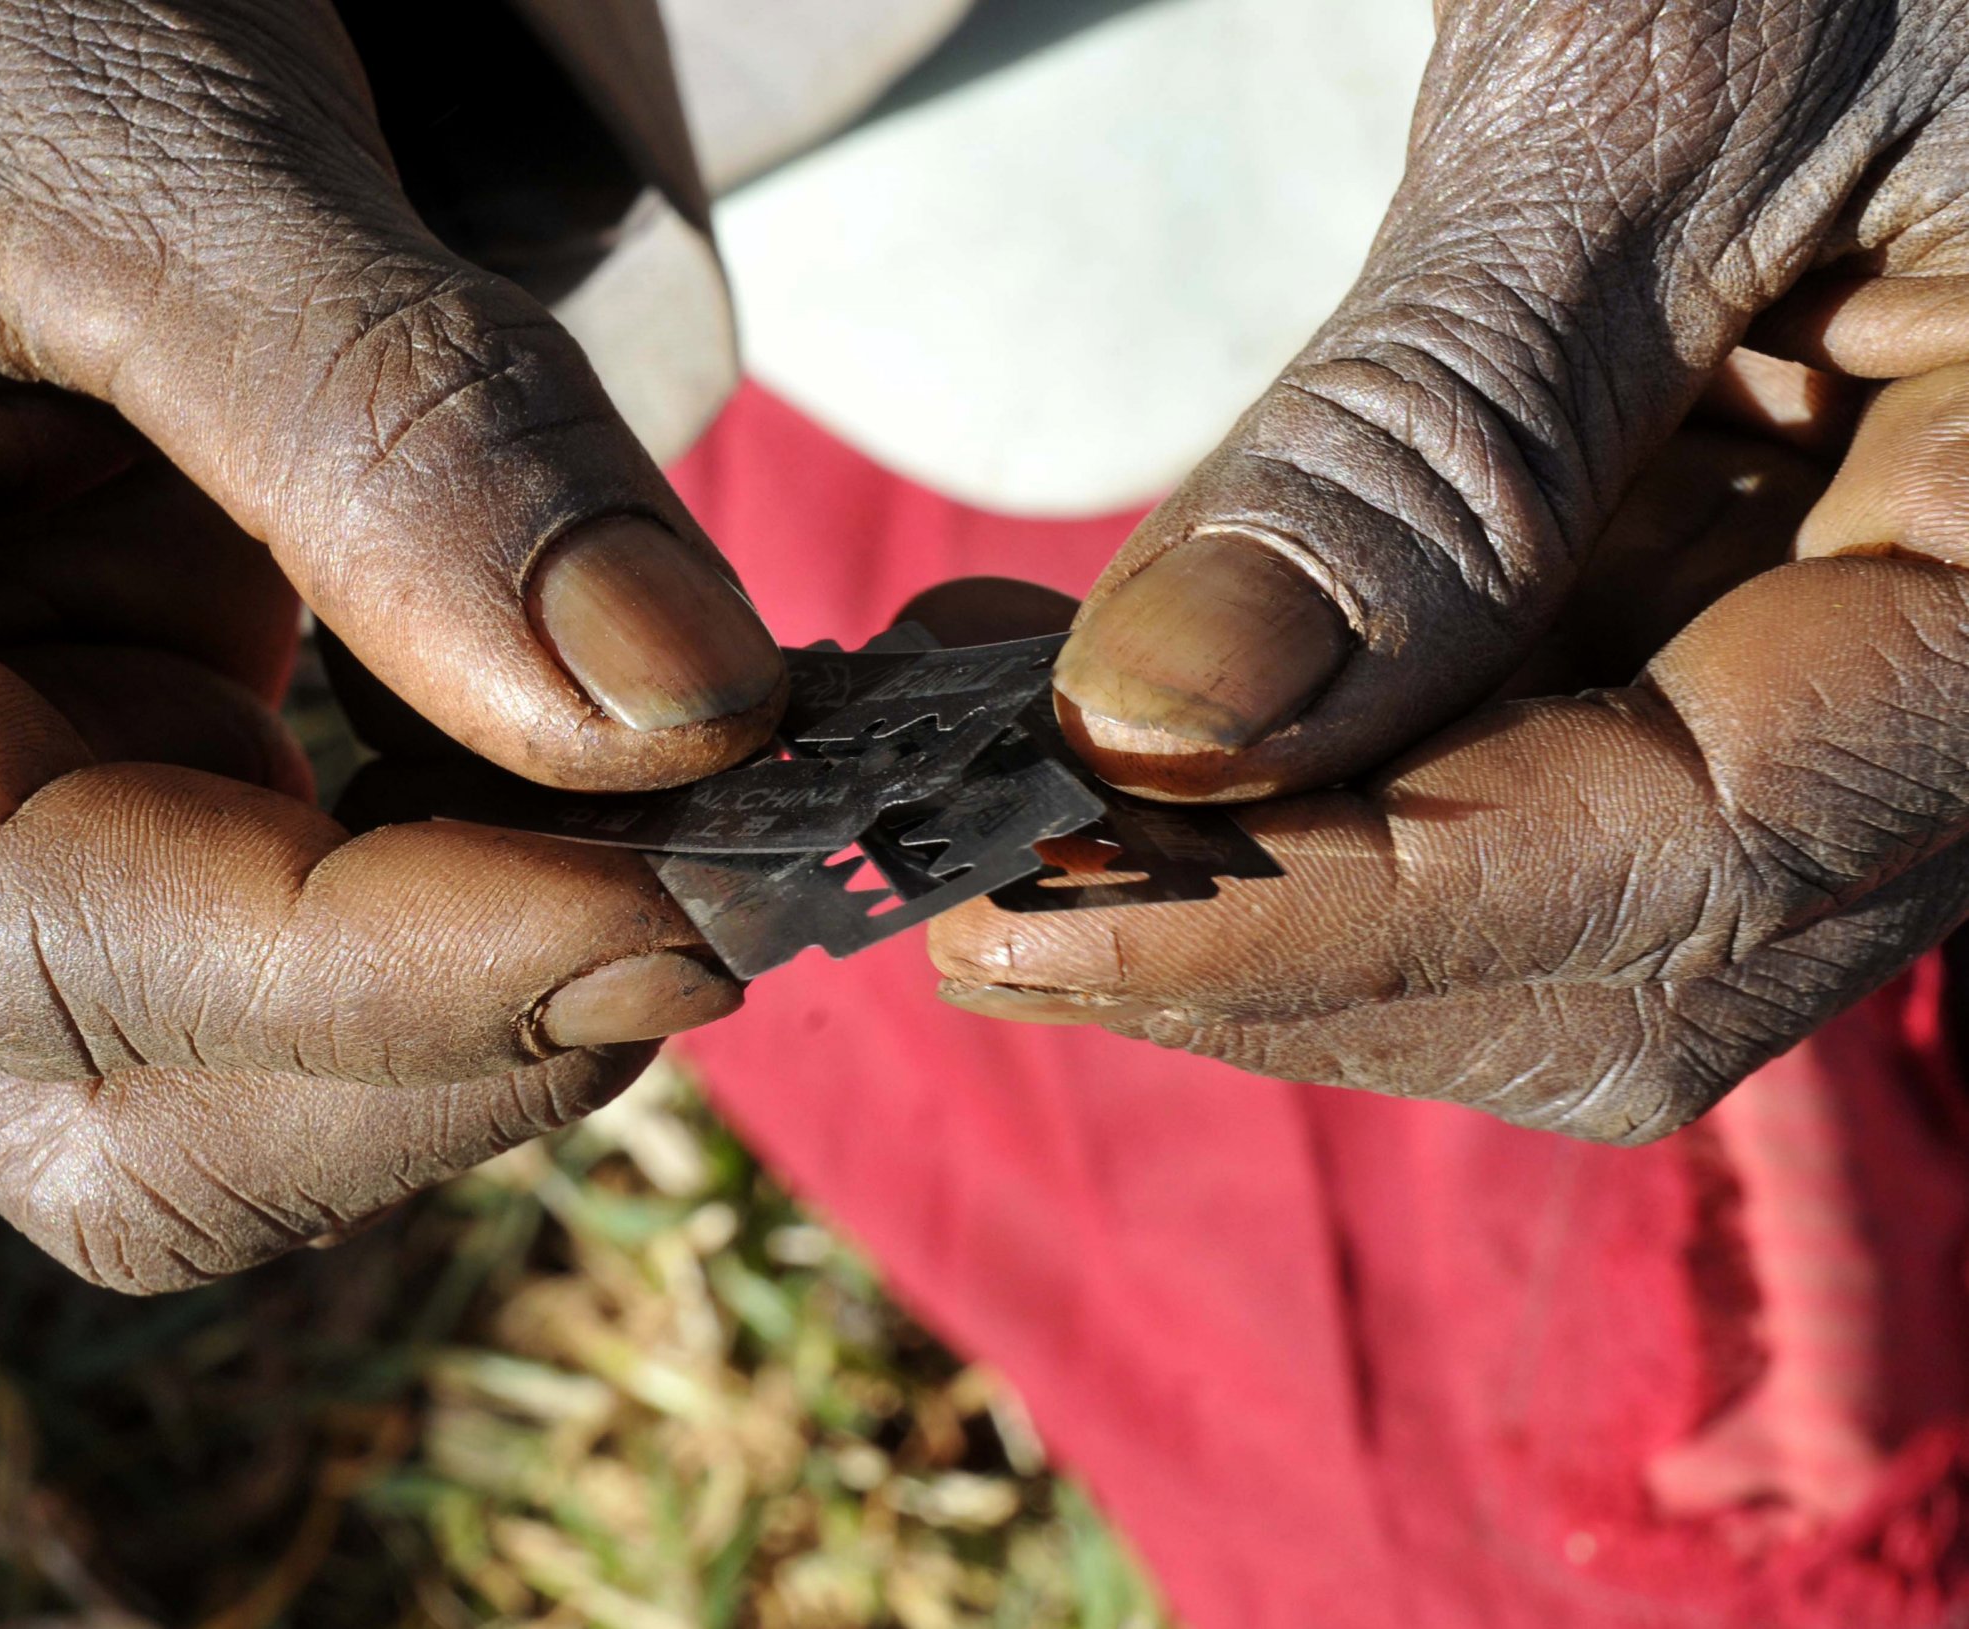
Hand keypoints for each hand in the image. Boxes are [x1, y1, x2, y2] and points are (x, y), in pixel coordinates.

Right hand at [0, 0, 783, 1287]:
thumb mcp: (171, 143)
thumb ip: (413, 439)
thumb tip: (679, 717)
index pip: (37, 943)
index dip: (395, 978)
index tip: (686, 912)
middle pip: (114, 1127)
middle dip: (441, 1050)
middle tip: (716, 884)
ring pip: (196, 1117)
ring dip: (460, 1027)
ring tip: (654, 829)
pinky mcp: (6, 839)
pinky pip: (242, 1007)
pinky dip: (434, 952)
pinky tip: (557, 809)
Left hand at [932, 0, 1968, 1142]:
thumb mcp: (1639, 94)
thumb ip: (1431, 437)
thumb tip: (1164, 731)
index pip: (1717, 846)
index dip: (1351, 916)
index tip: (1025, 919)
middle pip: (1630, 941)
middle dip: (1275, 942)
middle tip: (957, 880)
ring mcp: (1851, 629)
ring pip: (1548, 896)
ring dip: (1242, 873)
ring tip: (973, 775)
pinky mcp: (1721, 586)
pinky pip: (1509, 754)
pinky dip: (1284, 763)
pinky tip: (1079, 698)